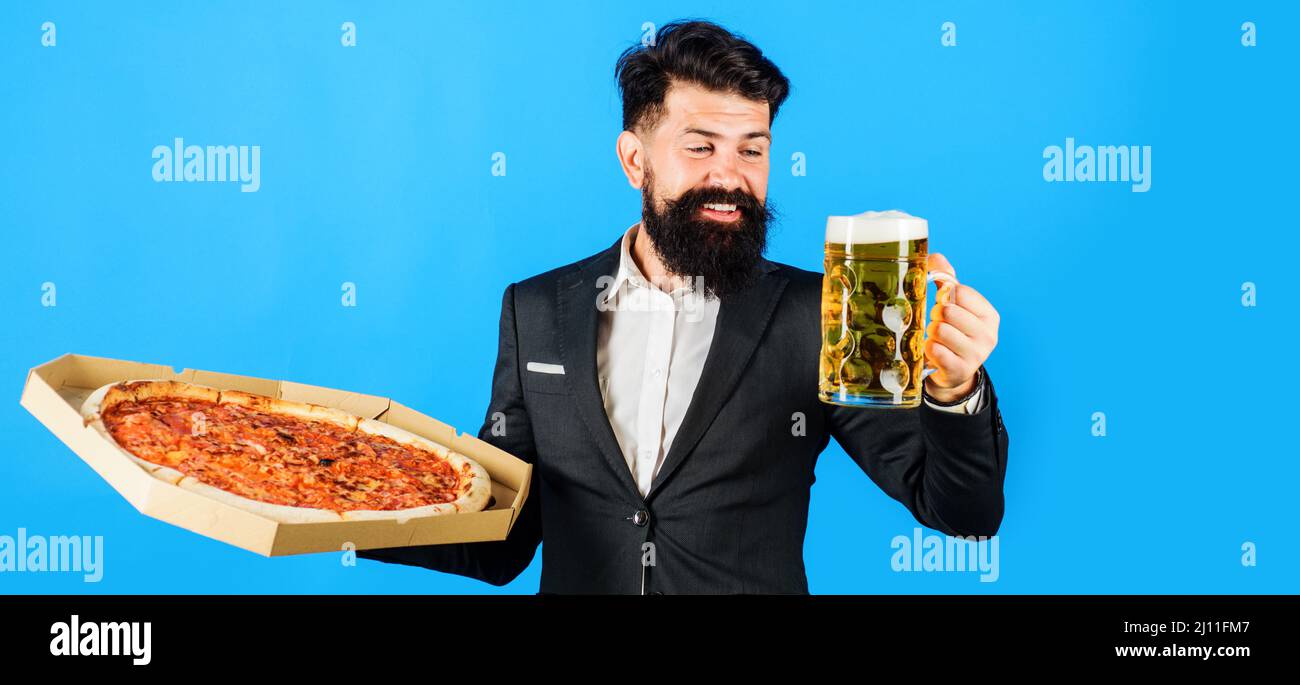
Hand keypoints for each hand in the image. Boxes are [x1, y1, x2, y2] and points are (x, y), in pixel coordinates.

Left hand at [923, 253, 999, 402]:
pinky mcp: (960, 370)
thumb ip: (946, 279)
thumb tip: (936, 257)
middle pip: (947, 311)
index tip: (944, 305)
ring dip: (931, 333)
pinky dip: (928, 348)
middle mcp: (988, 335)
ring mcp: (976, 355)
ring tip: (937, 339)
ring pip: (939, 330)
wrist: (953, 372)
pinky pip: (934, 349)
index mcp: (990, 315)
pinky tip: (934, 352)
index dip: (944, 296)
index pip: (960, 292)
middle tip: (938, 324)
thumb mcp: (954, 305)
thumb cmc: (953, 331)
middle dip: (936, 316)